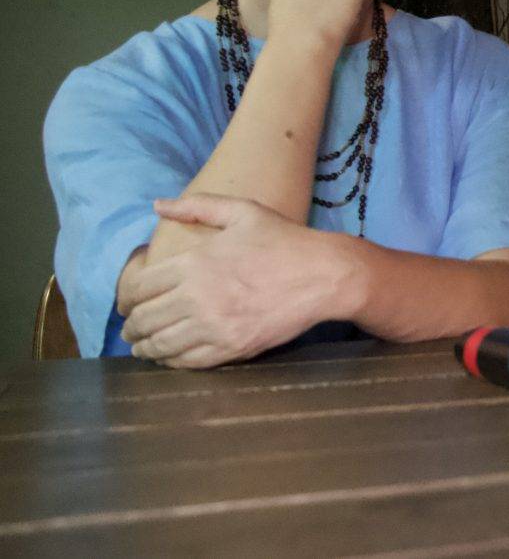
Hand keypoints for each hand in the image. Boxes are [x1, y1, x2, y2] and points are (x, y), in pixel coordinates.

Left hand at [117, 195, 346, 368]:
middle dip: (131, 326)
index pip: (138, 288)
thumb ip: (198, 207)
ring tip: (142, 347)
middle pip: (144, 320)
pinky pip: (187, 361)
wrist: (324, 275)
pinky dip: (170, 361)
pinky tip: (168, 357)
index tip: (127, 304)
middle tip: (131, 328)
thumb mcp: (243, 212)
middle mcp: (197, 296)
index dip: (126, 299)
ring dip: (145, 347)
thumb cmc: (284, 240)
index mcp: (194, 262)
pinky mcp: (231, 348)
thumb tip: (158, 205)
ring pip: (160, 344)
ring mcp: (213, 326)